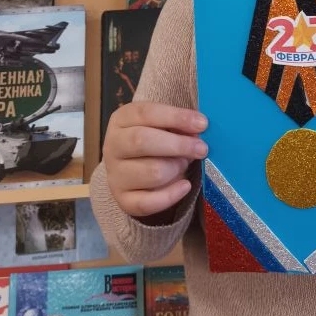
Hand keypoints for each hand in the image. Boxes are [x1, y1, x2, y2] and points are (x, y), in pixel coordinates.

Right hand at [102, 101, 207, 218]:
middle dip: (178, 145)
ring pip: (151, 172)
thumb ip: (177, 125)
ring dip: (176, 168)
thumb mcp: (162, 126)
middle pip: (142, 141)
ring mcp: (115, 175)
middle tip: (202, 149)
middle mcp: (112, 146)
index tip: (202, 124)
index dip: (176, 117)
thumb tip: (198, 130)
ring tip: (184, 164)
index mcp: (121, 120)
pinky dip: (171, 195)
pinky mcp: (123, 200)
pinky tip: (185, 186)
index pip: (145, 113)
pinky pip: (148, 202)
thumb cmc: (154, 140)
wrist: (133, 170)